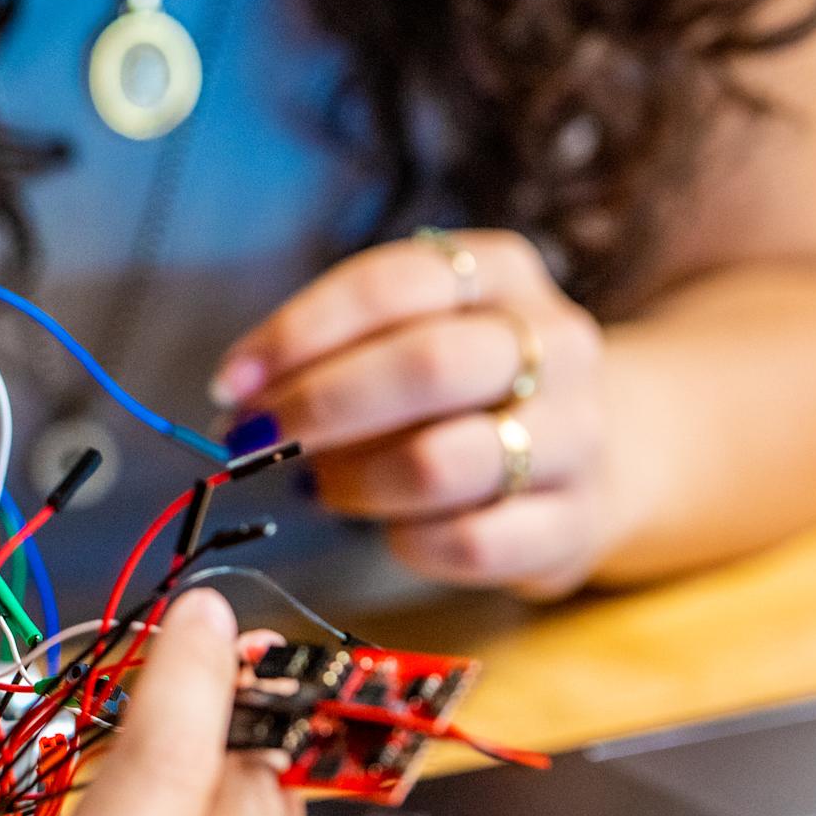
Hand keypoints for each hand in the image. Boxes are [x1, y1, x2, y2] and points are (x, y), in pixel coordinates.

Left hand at [215, 230, 612, 597]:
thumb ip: (332, 352)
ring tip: (321, 486)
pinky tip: (389, 531)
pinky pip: (472, 542)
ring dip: (355, 481)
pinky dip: (408, 543)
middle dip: (320, 406)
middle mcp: (555, 343)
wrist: (583, 456)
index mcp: (501, 272)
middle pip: (428, 366)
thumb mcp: (406, 335)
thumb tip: (242, 399)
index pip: (393, 284)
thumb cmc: (459, 391)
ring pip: (444, 462)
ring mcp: (576, 434)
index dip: (301, 333)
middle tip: (255, 439)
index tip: (233, 382)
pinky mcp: (576, 521)